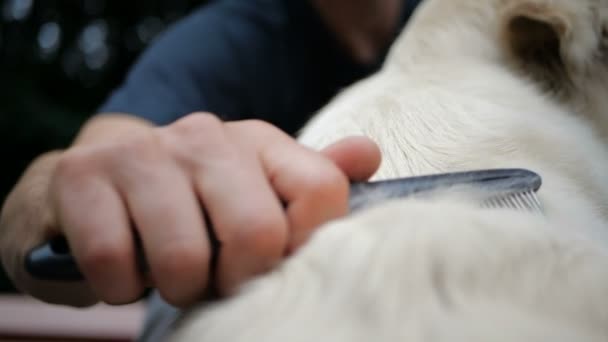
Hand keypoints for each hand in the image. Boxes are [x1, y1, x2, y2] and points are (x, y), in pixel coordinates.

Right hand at [0, 113, 380, 306]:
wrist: (95, 187)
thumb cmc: (189, 203)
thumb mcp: (255, 191)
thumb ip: (310, 180)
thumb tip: (368, 156)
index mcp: (259, 141)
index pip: (322, 194)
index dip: (302, 249)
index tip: (270, 263)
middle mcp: (206, 136)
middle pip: (259, 235)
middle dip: (232, 280)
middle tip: (211, 276)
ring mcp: (143, 151)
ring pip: (184, 260)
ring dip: (175, 287)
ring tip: (166, 270)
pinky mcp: (82, 175)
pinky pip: (114, 264)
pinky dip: (118, 286)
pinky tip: (123, 265)